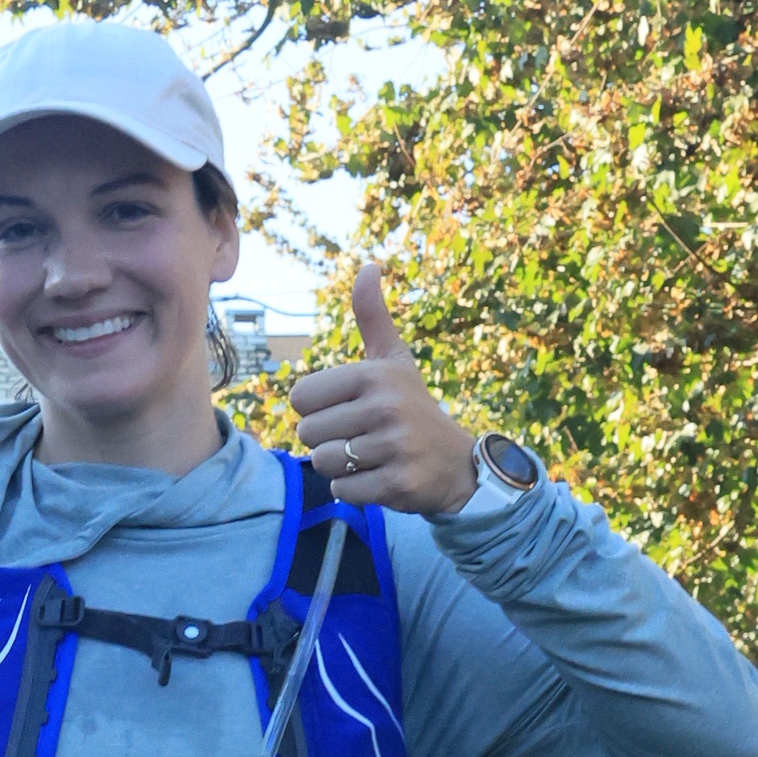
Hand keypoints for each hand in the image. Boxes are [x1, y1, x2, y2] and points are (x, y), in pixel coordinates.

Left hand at [288, 262, 475, 517]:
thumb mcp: (394, 359)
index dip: (316, 409)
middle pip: (307, 433)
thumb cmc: (412, 407)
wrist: (456, 463)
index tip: (345, 409)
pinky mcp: (397, 483)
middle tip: (359, 437)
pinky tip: (377, 476)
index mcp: (375, 374)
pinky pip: (341, 491)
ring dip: (338, 467)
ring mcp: (393, 446)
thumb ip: (372, 316)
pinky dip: (352, 490)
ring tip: (369, 457)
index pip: (301, 397)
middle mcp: (385, 407)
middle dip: (326, 441)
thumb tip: (369, 265)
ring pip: (323, 463)